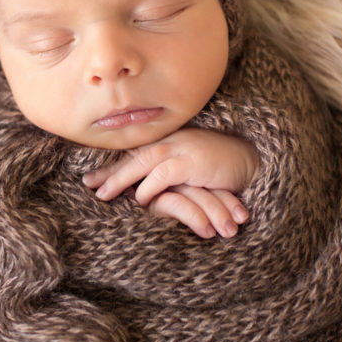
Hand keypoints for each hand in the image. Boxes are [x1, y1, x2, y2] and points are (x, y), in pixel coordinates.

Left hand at [82, 128, 258, 238]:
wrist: (253, 160)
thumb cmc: (225, 167)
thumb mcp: (194, 167)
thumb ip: (174, 173)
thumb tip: (152, 190)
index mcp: (172, 141)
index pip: (137, 152)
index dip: (114, 165)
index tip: (91, 177)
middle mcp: (173, 141)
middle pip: (133, 155)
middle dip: (109, 171)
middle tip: (88, 184)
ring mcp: (181, 149)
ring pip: (141, 163)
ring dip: (120, 179)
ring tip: (102, 195)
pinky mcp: (191, 162)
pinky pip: (162, 175)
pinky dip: (149, 188)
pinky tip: (140, 200)